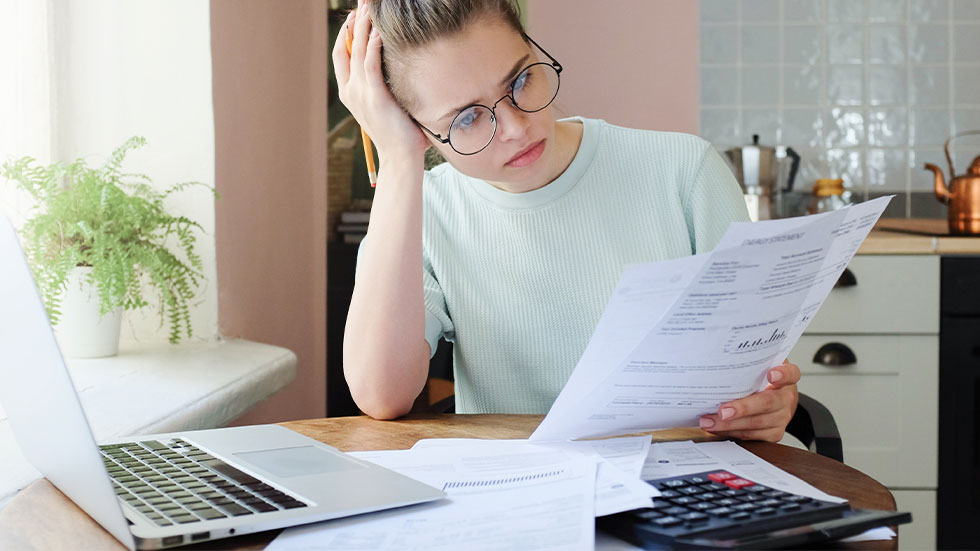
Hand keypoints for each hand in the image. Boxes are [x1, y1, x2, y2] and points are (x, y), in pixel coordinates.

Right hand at [331, 0, 429, 161]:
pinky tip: (381, 30)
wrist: (400, 158)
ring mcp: (360, 93)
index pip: (342, 56)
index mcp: (350, 93)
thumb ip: (389, 88)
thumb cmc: (401, 135)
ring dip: (364, 26)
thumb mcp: (389, 107)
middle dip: (354, 22)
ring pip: (357, 50)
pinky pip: (371, 62)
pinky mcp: (374, 96)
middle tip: (362, 3)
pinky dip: (374, 44)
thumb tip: (405, 72)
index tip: (355, 17)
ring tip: (370, 8)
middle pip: (346, 47)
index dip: (346, 34)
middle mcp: (350, 91)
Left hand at [698, 360, 799, 441]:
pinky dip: (731, 433)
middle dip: (743, 408)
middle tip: (722, 411)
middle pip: (768, 403)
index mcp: (785, 378)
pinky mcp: (774, 433)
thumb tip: (718, 360)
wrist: (778, 401)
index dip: (783, 374)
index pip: (791, 373)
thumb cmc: (762, 381)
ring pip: (756, 423)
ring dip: (729, 425)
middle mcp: (786, 398)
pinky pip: (752, 436)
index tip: (771, 374)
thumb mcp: (760, 368)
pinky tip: (716, 429)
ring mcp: (782, 417)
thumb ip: (748, 364)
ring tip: (709, 421)